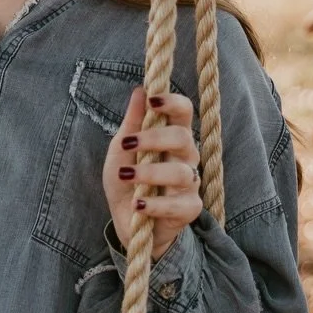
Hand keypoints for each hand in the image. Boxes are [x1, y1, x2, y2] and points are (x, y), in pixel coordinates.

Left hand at [102, 87, 201, 258]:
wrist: (127, 221)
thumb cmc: (127, 180)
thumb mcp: (121, 150)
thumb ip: (132, 123)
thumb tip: (139, 90)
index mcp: (172, 136)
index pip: (184, 112)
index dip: (173, 102)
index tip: (153, 100)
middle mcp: (186, 156)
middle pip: (183, 138)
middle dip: (154, 138)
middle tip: (128, 143)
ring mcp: (191, 182)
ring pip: (180, 172)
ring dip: (149, 173)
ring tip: (126, 176)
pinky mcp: (189, 208)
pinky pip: (178, 204)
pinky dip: (155, 204)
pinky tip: (138, 204)